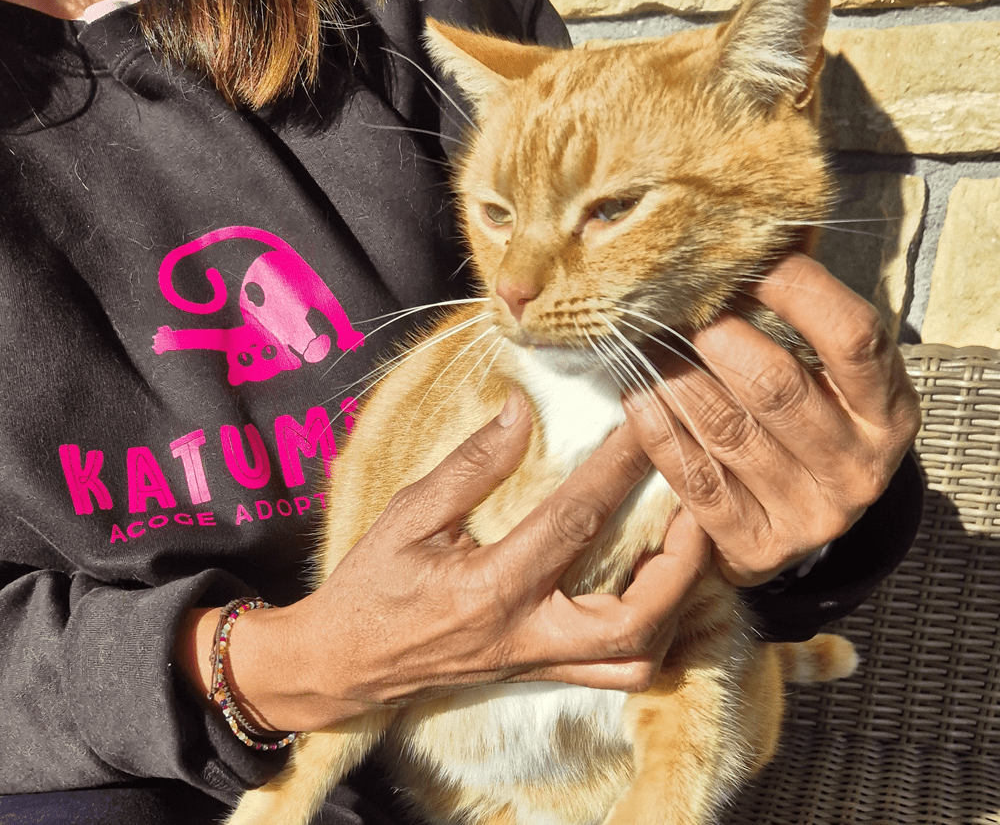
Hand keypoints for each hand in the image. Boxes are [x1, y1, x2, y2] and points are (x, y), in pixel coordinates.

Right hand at [184, 393, 709, 732]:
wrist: (342, 663)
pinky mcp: (539, 673)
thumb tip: (522, 410)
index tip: (647, 420)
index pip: (574, 520)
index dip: (619, 466)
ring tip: (683, 547)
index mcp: (490, 587)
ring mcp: (537, 662)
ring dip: (674, 604)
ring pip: (635, 658)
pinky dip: (649, 633)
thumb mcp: (408, 513)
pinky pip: (614, 672)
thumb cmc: (371, 584)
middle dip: (680, 563)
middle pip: (635, 619)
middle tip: (695, 507)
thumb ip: (470, 465)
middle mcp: (525, 633)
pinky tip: (652, 589)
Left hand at [623, 254, 920, 587]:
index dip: (795, 289)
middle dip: (715, 334)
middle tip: (673, 303)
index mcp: (888, 412)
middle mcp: (859, 467)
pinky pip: (693, 477)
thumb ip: (800, 321)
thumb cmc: (809, 424)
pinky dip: (656, 428)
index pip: (851, 337)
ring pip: (725, 429)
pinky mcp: (758, 545)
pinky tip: (635, 392)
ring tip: (643, 339)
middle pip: (776, 385)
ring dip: (673, 375)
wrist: (800, 522)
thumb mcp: (829, 376)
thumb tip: (747, 242)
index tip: (742, 259)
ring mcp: (810, 513)